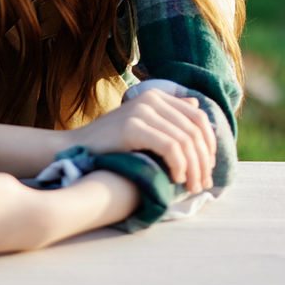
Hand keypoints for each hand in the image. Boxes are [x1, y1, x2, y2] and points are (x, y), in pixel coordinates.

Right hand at [66, 88, 215, 192]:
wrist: (76, 148)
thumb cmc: (111, 143)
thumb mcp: (143, 125)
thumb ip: (168, 116)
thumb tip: (197, 107)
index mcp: (157, 96)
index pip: (198, 118)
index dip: (209, 144)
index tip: (208, 167)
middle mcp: (152, 99)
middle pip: (194, 131)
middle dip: (204, 161)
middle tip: (203, 184)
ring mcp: (142, 111)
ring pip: (185, 141)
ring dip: (194, 168)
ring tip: (192, 187)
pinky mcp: (133, 126)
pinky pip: (170, 147)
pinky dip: (179, 165)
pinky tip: (177, 179)